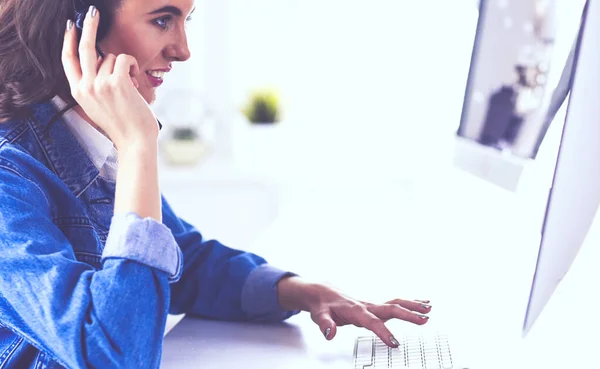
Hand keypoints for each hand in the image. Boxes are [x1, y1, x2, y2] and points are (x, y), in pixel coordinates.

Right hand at [62, 6, 157, 149]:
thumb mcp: (98, 105)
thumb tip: (101, 60)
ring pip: (110, 57)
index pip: (67, 60)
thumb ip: (94, 85)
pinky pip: (124, 58)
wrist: (134, 141)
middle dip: (89, 26)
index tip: (72, 26)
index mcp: (78, 92)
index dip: (68, 40)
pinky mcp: (117, 81)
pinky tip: (135, 81)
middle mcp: (85, 87)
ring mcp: (100, 84)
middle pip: (84, 48)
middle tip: (93, 12)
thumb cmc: (123, 124)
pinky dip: (133, 65)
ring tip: (130, 85)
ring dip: (124, 66)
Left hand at [277, 277, 430, 347]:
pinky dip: (409, 303)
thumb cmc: (322, 305)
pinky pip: (394, 303)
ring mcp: (372, 305)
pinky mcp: (374, 306)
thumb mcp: (319, 315)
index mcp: (355, 310)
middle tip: (424, 320)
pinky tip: (422, 303)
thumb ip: (326, 325)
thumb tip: (330, 334)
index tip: (395, 343)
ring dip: (413, 305)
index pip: (372, 322)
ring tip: (429, 308)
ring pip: (395, 303)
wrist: (322, 292)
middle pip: (390, 309)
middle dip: (408, 314)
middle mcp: (366, 306)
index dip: (383, 332)